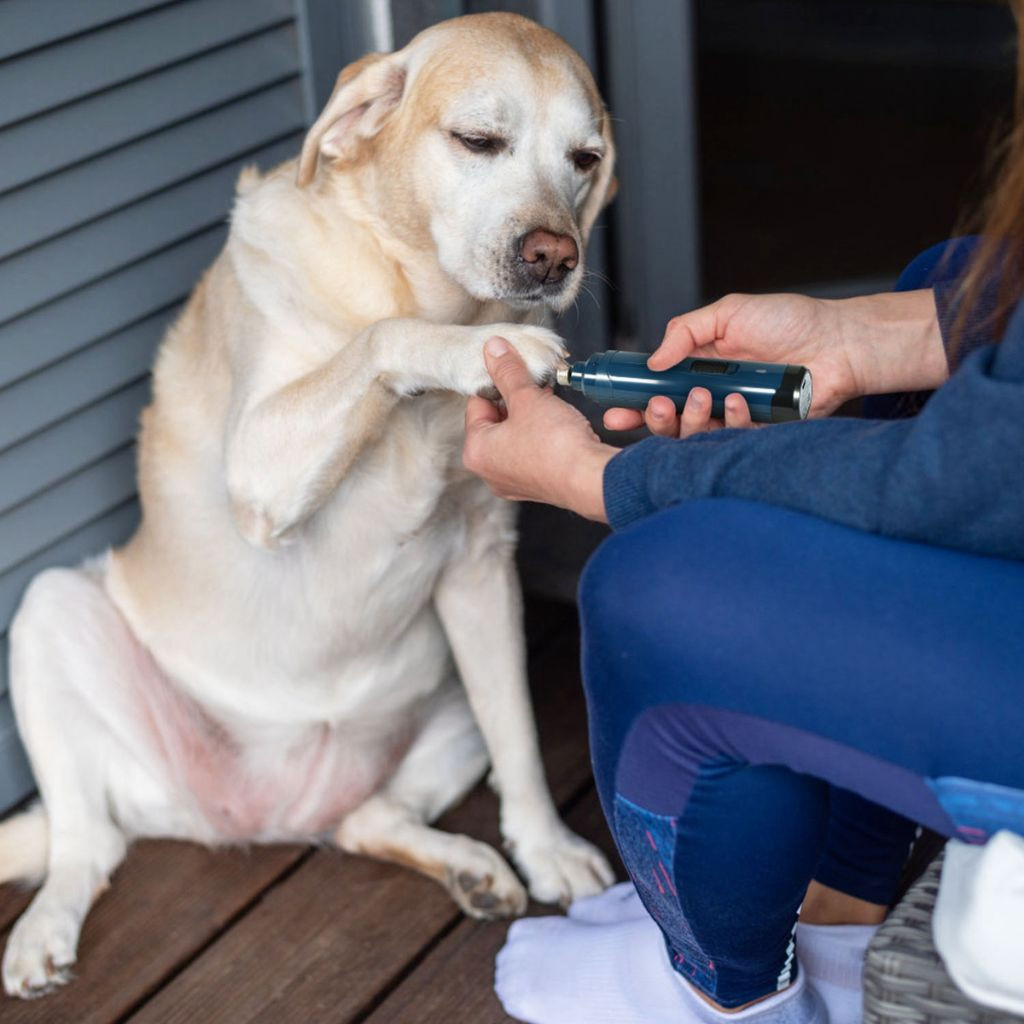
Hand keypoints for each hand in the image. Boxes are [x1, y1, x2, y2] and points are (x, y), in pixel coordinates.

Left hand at [462, 337, 615, 521]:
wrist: (590, 478)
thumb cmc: (556, 445)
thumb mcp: (527, 397)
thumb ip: (507, 371)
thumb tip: (494, 350)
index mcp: (476, 451)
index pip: (476, 404)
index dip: (496, 382)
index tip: (511, 370)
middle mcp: (490, 472)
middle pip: (496, 421)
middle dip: (516, 400)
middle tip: (534, 385)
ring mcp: (515, 482)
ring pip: (516, 437)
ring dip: (531, 416)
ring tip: (549, 402)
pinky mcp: (538, 485)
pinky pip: (533, 452)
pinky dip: (542, 436)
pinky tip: (558, 424)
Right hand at [603, 289, 944, 437]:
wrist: (839, 340)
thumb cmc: (791, 321)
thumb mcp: (728, 312)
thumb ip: (685, 332)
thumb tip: (653, 362)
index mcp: (701, 370)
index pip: (657, 393)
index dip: (633, 405)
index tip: (613, 411)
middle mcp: (715, 397)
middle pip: (670, 422)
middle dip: (654, 420)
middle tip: (655, 409)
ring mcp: (737, 418)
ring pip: (697, 437)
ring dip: (690, 422)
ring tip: (701, 399)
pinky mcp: (762, 435)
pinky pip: (734, 442)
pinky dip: (731, 424)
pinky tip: (738, 403)